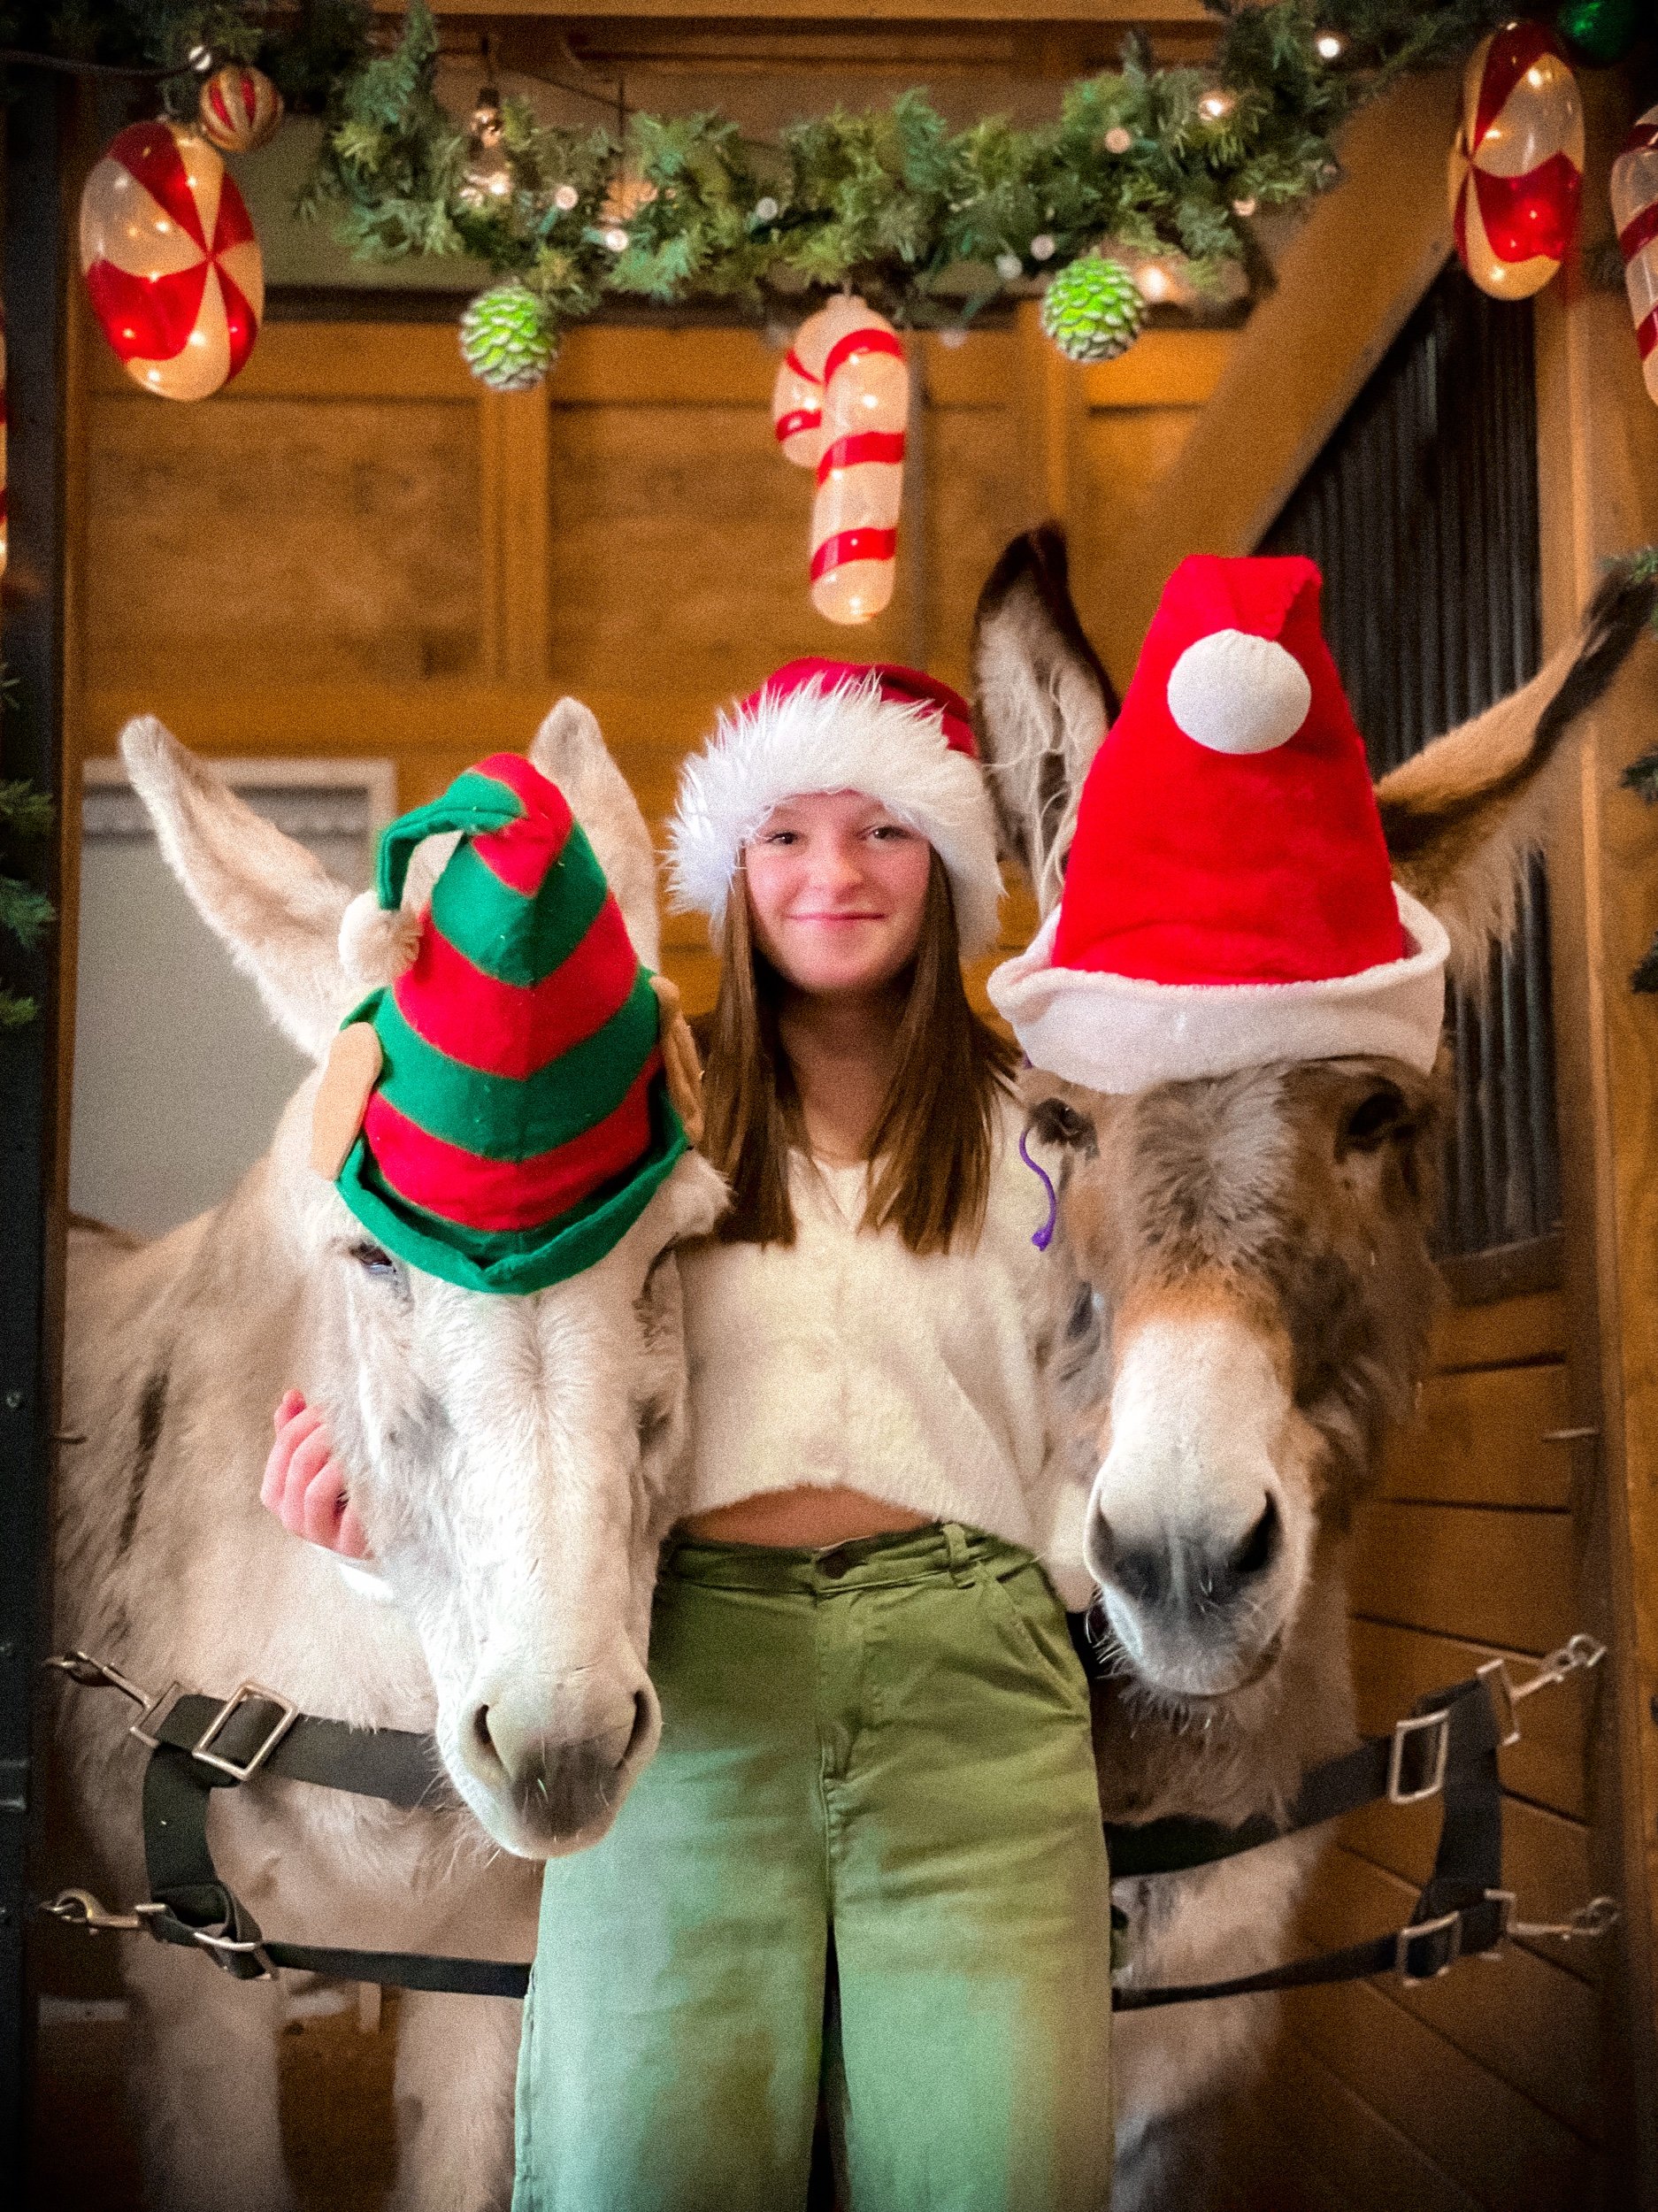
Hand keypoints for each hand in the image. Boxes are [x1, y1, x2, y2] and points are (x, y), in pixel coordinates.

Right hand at [261, 1389, 371, 1560]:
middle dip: (324, 1435)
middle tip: (349, 1419)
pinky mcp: (350, 1545)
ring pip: (314, 1493)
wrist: (374, 1533)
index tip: (328, 1407)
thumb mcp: (317, 1460)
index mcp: (279, 1494)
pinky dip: (361, 1490)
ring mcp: (321, 1535)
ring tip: (360, 1443)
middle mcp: (292, 1517)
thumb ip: (299, 1432)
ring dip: (339, 1461)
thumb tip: (291, 1396)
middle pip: (299, 1466)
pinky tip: (375, 1471)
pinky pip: (351, 1515)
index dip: (305, 1422)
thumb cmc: (342, 1490)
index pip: (283, 1449)